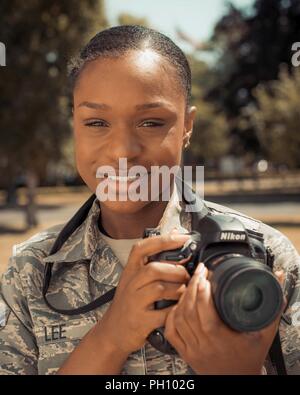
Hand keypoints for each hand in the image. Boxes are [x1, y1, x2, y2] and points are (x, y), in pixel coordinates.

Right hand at [97, 231, 190, 355]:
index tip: (183, 238)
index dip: (164, 241)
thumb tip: (174, 234)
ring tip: (184, 292)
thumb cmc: (129, 303)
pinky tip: (178, 308)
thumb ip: (154, 259)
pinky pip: (164, 313)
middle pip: (155, 269)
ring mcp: (134, 303)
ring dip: (179, 290)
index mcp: (130, 271)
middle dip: (176, 271)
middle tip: (187, 275)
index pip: (142, 248)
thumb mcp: (135, 279)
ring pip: (161, 289)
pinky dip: (176, 310)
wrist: (112, 332)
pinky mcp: (141, 321)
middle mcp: (130, 284)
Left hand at [164, 263, 285, 374]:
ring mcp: (192, 349)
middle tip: (199, 272)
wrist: (238, 381)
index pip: (206, 313)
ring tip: (191, 284)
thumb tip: (279, 280)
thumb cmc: (250, 358)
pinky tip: (178, 304)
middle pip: (190, 311)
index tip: (206, 275)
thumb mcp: (264, 334)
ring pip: (179, 319)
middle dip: (192, 287)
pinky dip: (172, 315)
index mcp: (222, 340)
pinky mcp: (185, 353)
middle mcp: (205, 345)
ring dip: (182, 298)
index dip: (203, 292)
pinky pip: (171, 332)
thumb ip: (272, 308)